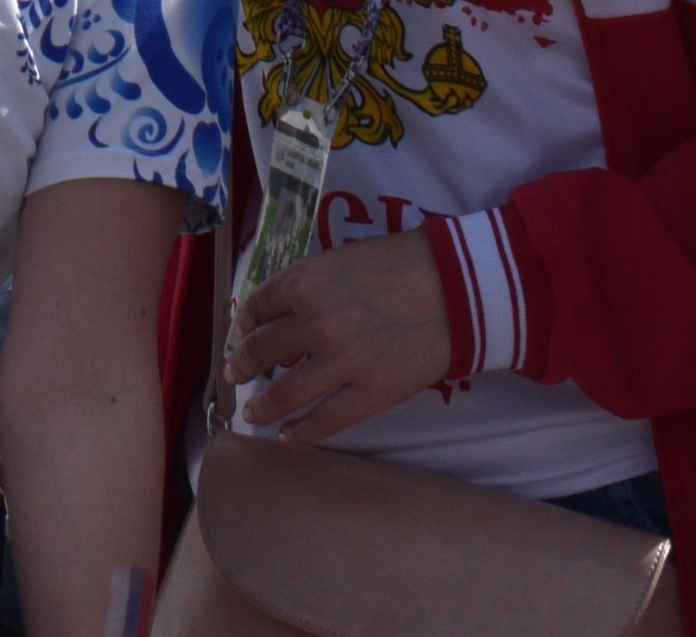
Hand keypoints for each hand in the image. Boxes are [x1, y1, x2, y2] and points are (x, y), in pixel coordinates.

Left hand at [225, 229, 457, 443]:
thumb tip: (286, 306)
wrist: (460, 289)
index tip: (242, 332)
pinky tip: (287, 438)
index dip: (245, 322)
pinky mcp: (370, 394)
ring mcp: (341, 362)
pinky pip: (325, 421)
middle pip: (262, 349)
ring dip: (262, 406)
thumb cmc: (404, 263)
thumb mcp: (345, 258)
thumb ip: (313, 282)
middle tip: (235, 374)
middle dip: (243, 364)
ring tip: (252, 413)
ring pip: (285, 393)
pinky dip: (300, 434)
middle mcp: (315, 323)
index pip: (258, 305)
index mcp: (306, 282)